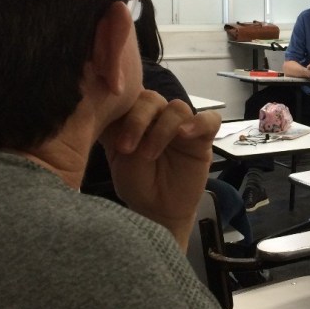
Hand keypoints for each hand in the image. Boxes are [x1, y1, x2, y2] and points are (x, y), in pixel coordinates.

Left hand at [99, 89, 220, 248]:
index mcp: (135, 117)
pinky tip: (184, 134)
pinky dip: (198, 122)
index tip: (106, 132)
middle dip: (137, 120)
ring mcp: (182, 126)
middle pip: (152, 99)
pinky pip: (210, 120)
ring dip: (162, 129)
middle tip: (126, 148)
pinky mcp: (203, 138)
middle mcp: (159, 117)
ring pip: (177, 108)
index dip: (119, 108)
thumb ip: (114, 130)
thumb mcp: (117, 157)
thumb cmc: (137, 185)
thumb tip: (100, 106)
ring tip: (149, 154)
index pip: (130, 97)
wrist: (159, 211)